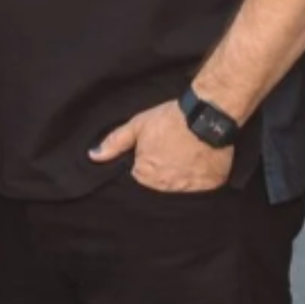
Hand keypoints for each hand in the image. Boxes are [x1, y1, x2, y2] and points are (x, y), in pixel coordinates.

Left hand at [88, 100, 233, 193]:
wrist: (207, 115)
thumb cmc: (170, 119)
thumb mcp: (137, 126)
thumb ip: (114, 143)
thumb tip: (93, 156)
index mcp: (145, 175)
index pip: (140, 177)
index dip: (147, 162)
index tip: (156, 150)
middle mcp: (166, 186)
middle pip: (160, 184)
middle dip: (164, 170)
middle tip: (173, 149)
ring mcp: (190, 188)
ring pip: (181, 186)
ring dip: (182, 175)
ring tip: (187, 154)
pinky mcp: (211, 186)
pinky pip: (203, 187)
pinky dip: (202, 176)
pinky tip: (201, 160)